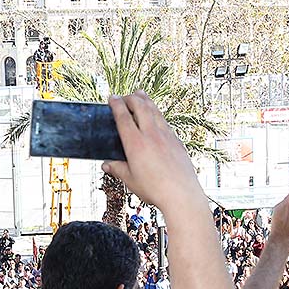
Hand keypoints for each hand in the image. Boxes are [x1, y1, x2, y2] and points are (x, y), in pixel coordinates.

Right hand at [102, 93, 204, 214]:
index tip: (112, 98)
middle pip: (140, 107)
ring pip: (155, 111)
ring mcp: (166, 136)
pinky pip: (165, 122)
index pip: (123, 117)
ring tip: (141, 94)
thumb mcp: (130, 180)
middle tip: (125, 96)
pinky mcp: (177, 141)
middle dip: (131, 98)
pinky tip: (156, 116)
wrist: (182, 195)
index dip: (116, 104)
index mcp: (135, 143)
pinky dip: (157, 114)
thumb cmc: (155, 189)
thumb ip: (117, 169)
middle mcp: (151, 135)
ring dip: (146, 100)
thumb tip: (106, 165)